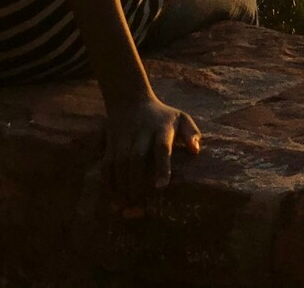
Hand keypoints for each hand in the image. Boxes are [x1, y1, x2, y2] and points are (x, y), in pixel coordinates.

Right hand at [104, 94, 200, 210]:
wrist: (130, 100)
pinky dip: (108, 181)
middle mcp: (141, 132)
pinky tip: (112, 196)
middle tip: (139, 203)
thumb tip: (196, 151)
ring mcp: (124, 137)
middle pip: (137, 157)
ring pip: (119, 162)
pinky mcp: (111, 143)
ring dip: (121, 185)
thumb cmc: (162, 116)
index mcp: (162, 127)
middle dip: (137, 181)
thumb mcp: (181, 117)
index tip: (161, 187)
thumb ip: (191, 133)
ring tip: (126, 204)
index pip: (162, 147)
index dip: (162, 167)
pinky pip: (106, 164)